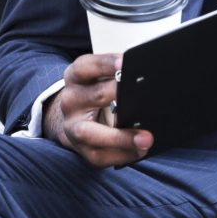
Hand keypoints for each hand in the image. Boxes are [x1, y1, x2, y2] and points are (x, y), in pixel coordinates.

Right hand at [43, 53, 152, 168]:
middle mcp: (71, 100)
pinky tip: (139, 151)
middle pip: (95, 96)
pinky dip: (122, 154)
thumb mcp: (97, 77)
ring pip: (91, 133)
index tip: (125, 62)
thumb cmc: (94, 93)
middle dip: (119, 96)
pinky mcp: (80, 148)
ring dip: (121, 137)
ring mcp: (72, 126)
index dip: (105, 64)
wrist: (73, 118)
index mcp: (74, 77)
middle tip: (143, 97)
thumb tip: (142, 76)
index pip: (86, 66)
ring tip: (146, 138)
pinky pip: (100, 155)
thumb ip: (115, 74)